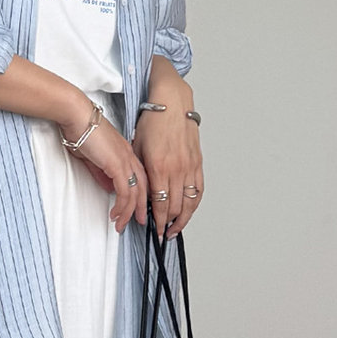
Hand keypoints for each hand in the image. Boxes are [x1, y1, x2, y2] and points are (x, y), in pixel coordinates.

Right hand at [63, 105, 147, 232]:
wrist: (77, 116)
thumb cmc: (81, 129)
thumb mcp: (93, 157)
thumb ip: (102, 173)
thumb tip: (108, 187)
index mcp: (126, 152)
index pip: (140, 178)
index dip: (140, 195)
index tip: (137, 208)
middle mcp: (129, 157)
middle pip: (143, 187)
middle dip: (140, 207)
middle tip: (138, 222)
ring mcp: (125, 161)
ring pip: (135, 193)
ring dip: (128, 212)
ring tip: (121, 224)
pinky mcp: (117, 165)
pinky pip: (125, 192)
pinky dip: (121, 206)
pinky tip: (116, 214)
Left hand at [133, 105, 202, 237]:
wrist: (172, 104)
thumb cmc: (153, 122)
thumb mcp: (137, 149)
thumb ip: (141, 173)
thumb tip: (140, 194)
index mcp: (159, 167)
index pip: (160, 204)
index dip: (158, 221)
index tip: (155, 230)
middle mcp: (177, 169)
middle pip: (175, 207)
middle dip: (168, 224)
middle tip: (163, 233)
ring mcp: (190, 167)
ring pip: (190, 202)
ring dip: (183, 219)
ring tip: (176, 228)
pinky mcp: (198, 163)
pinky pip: (199, 190)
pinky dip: (194, 204)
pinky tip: (189, 210)